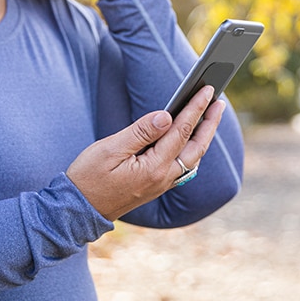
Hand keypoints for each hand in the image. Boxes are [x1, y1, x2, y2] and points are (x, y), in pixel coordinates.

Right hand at [65, 86, 225, 220]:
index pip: (181, 131)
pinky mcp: (155, 187)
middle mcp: (163, 178)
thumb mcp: (110, 149)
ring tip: (210, 117)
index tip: (206, 90)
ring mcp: (161, 184)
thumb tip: (166, 116)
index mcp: (153, 167)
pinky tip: (192, 141)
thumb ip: (140, 132)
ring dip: (203, 136)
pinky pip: (184, 167)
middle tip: (220, 101)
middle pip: (196, 146)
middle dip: (209, 122)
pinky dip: (193, 150)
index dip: (195, 108)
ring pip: (192, 158)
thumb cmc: (88, 176)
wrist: (79, 210)